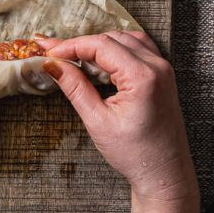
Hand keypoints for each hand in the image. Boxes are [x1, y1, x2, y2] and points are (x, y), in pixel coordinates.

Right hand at [41, 31, 197, 206]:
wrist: (165, 174)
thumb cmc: (135, 154)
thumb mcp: (98, 122)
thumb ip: (75, 87)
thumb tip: (53, 65)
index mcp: (143, 76)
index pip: (100, 45)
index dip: (70, 46)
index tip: (48, 52)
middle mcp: (157, 66)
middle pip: (111, 38)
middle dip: (81, 44)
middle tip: (54, 53)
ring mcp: (163, 68)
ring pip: (125, 38)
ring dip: (98, 44)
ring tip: (74, 57)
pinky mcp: (163, 74)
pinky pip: (138, 47)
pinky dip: (117, 47)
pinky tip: (101, 58)